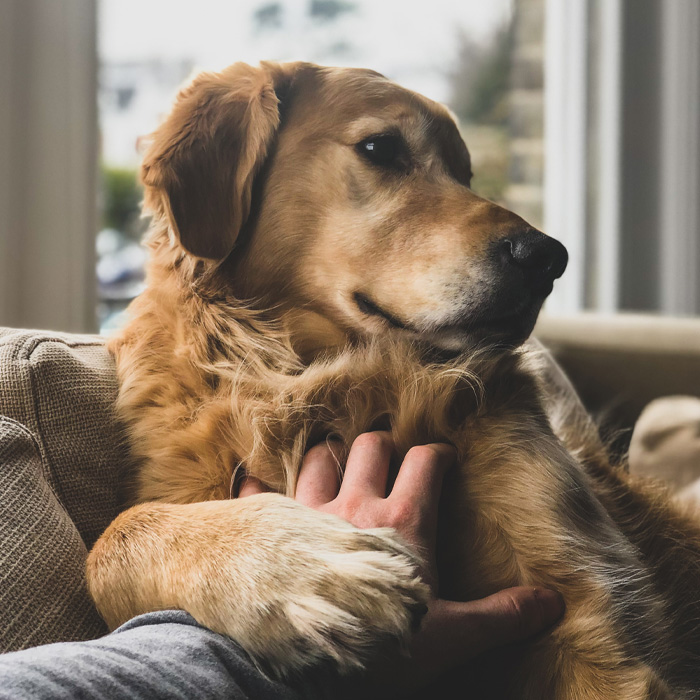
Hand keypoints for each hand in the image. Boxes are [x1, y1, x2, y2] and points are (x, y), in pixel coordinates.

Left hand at [239, 432, 564, 680]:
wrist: (304, 668)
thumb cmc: (380, 650)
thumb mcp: (450, 637)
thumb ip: (500, 616)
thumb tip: (553, 602)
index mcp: (402, 523)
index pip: (425, 462)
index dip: (438, 454)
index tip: (444, 459)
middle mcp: (354, 506)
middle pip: (370, 446)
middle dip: (383, 445)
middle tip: (389, 459)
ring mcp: (306, 513)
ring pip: (319, 457)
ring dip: (329, 456)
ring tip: (337, 466)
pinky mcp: (270, 528)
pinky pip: (259, 489)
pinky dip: (260, 482)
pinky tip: (256, 480)